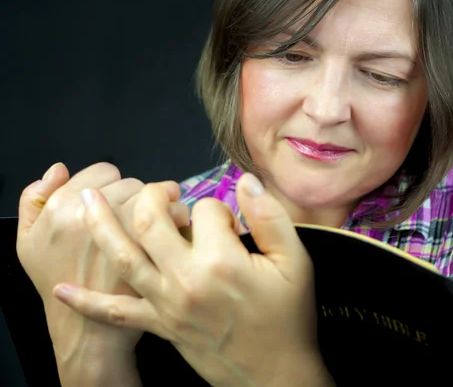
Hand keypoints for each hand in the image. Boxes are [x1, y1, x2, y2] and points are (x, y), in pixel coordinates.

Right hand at [16, 162, 189, 383]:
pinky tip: (181, 234)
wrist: (89, 332)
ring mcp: (129, 236)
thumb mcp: (28, 243)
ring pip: (157, 196)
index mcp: (63, 209)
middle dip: (142, 196)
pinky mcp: (159, 257)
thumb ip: (33, 201)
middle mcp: (96, 218)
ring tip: (169, 218)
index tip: (120, 201)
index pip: (103, 172)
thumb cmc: (59, 284)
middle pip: (132, 184)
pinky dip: (183, 222)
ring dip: (167, 203)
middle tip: (146, 212)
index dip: (115, 185)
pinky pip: (178, 221)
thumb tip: (58, 169)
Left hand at [54, 173, 334, 386]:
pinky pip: (116, 312)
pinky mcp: (159, 325)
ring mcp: (167, 304)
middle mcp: (185, 279)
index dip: (219, 208)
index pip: (206, 209)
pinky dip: (88, 301)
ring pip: (124, 256)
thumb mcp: (295, 262)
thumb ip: (270, 216)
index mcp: (221, 261)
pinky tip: (62, 289)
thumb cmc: (286, 317)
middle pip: (152, 222)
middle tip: (166, 190)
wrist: (276, 373)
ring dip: (102, 225)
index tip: (231, 222)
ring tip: (86, 200)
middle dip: (154, 196)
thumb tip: (245, 181)